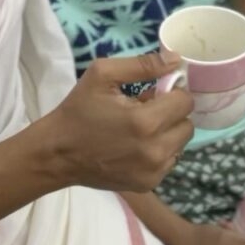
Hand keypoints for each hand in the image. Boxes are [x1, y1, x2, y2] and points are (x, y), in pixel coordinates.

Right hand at [47, 52, 193, 193]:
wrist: (58, 153)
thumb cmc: (78, 110)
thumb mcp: (102, 75)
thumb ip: (142, 65)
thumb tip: (176, 60)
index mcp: (146, 121)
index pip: (185, 101)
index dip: (171, 91)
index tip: (153, 91)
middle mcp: (155, 150)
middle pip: (187, 124)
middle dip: (170, 113)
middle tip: (144, 108)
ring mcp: (153, 172)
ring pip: (180, 144)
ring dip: (166, 132)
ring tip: (139, 128)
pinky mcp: (148, 184)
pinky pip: (168, 161)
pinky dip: (158, 151)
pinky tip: (135, 145)